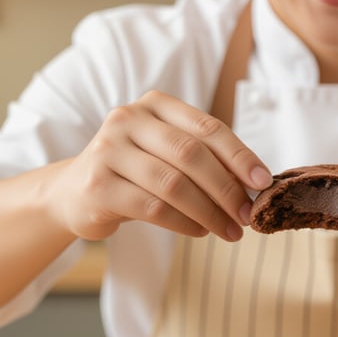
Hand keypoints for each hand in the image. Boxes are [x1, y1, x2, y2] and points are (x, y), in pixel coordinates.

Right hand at [45, 91, 272, 241]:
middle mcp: (128, 119)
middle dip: (227, 189)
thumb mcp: (167, 154)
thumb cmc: (136, 173)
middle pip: (191, 154)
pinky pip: (153, 208)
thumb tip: (255, 185)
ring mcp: (108, 151)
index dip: (240, 155)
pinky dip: (184, 223)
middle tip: (248, 215)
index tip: (263, 181)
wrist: (74, 193)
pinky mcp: (98, 186)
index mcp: (155, 105)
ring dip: (210, 212)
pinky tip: (200, 231)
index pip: (207, 127)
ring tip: (230, 230)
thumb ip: (204, 159)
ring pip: (174, 184)